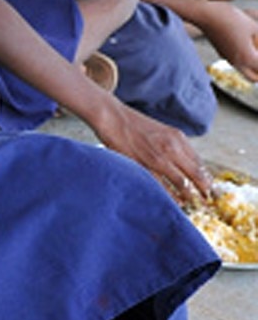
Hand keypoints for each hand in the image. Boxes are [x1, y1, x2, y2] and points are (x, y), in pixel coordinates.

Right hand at [89, 100, 210, 198]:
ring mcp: (157, 158)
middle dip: (204, 190)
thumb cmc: (133, 124)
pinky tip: (173, 201)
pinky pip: (161, 186)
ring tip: (190, 203)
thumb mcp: (161, 131)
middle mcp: (172, 148)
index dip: (206, 179)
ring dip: (189, 196)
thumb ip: (174, 146)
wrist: (112, 116)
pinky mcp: (143, 166)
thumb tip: (185, 164)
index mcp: (178, 138)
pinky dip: (170, 196)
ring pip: (182, 183)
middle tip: (206, 200)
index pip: (200, 164)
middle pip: (197, 175)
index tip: (207, 189)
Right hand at [200, 3, 257, 81]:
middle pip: (254, 78)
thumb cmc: (229, 18)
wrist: (205, 14)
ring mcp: (228, 58)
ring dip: (254, 67)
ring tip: (257, 52)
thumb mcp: (253, 26)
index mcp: (246, 57)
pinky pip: (238, 62)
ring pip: (245, 71)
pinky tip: (250, 47)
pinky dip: (247, 60)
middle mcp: (236, 62)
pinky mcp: (223, 52)